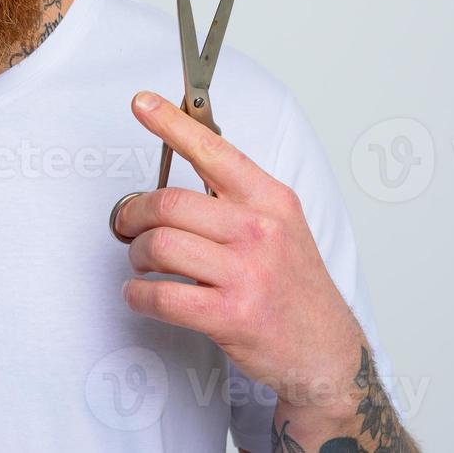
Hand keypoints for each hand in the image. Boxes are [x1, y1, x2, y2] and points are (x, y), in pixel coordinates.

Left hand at [112, 90, 364, 412]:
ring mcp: (247, 273)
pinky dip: (138, 296)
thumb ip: (236, 199)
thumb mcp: (281, 226)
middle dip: (134, 214)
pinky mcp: (232, 315)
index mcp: (271, 201)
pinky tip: (143, 295)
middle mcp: (260, 231)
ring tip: (142, 263)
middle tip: (127, 225)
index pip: (213, 150)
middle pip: (169, 203)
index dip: (171, 123)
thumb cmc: (294, 287)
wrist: (326, 350)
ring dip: (137, 255)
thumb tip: (178, 178)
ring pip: (160, 245)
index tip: (143, 103)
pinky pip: (161, 296)